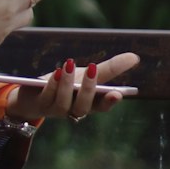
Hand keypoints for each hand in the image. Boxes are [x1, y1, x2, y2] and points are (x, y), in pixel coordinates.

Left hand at [8, 51, 139, 122]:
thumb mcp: (87, 74)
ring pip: (64, 103)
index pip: (101, 107)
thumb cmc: (67, 83)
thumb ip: (110, 69)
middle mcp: (73, 110)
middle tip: (93, 69)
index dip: (109, 102)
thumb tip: (135, 57)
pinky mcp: (39, 104)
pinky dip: (52, 85)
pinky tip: (55, 72)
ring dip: (67, 84)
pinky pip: (47, 97)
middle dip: (88, 89)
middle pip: (83, 106)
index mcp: (88, 104)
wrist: (34, 94)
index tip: (118, 94)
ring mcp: (55, 109)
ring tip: (69, 64)